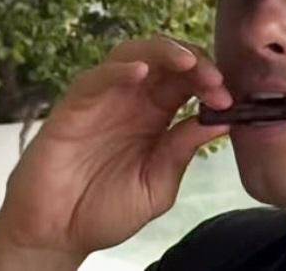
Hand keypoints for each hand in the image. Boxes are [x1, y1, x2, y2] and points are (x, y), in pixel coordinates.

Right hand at [0, 36, 232, 263]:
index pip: (188, 81)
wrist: (58, 233)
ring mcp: (103, 99)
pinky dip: (118, 70)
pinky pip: (96, 78)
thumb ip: (183, 151)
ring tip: (187, 63)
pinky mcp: (74, 106)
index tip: (228, 100)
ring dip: (163, 53)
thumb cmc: (105, 209)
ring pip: (133, 55)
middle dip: (195, 61)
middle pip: (166, 60)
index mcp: (156, 115)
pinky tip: (140, 73)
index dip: (210, 82)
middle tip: (215, 79)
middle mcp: (132, 99)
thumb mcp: (158, 183)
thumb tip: (222, 122)